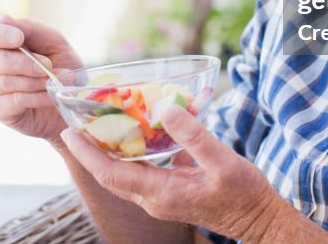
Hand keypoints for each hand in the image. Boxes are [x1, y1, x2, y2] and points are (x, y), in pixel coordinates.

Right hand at [0, 15, 82, 144]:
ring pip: (4, 81)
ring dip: (34, 80)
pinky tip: (50, 95)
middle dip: (22, 62)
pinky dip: (36, 96)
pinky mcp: (0, 110)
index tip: (19, 38)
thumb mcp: (53, 42)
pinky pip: (14, 100)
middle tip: (48, 64)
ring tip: (55, 80)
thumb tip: (2, 18)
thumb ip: (30, 29)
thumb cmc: (61, 65)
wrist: (74, 98)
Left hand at [60, 105, 287, 241]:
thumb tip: (164, 109)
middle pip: (110, 174)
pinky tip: (136, 130)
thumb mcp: (222, 160)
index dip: (87, 153)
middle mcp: (154, 198)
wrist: (258, 218)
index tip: (69, 132)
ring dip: (108, 150)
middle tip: (76, 122)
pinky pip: (141, 171)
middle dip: (90, 149)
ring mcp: (161, 197)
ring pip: (124, 173)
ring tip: (98, 122)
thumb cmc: (243, 194)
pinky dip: (132, 151)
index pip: (111, 173)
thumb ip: (193, 135)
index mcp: (160, 193)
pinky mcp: (171, 191)